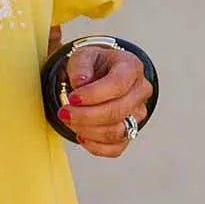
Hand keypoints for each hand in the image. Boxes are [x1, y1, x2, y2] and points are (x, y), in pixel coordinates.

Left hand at [59, 42, 152, 156]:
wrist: (99, 74)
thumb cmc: (93, 64)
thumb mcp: (83, 55)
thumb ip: (80, 65)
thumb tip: (80, 83)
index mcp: (131, 67)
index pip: (117, 84)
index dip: (93, 95)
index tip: (72, 98)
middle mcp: (140, 91)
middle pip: (117, 111)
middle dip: (86, 116)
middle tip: (64, 113)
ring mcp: (138, 113)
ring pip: (117, 132)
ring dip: (88, 131)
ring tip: (69, 121)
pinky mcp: (131, 131)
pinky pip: (116, 148)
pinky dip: (95, 146)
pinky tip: (80, 135)